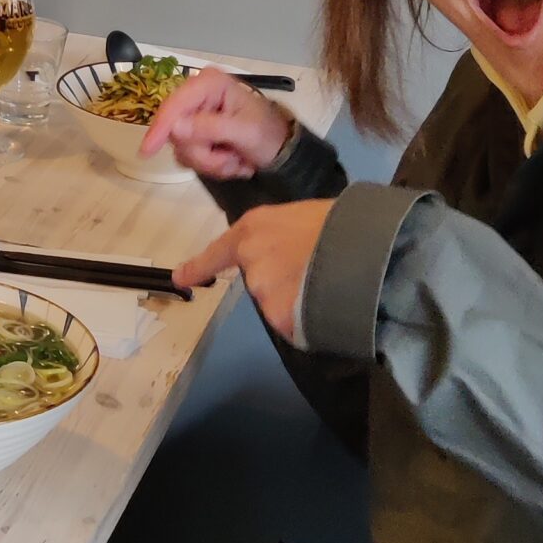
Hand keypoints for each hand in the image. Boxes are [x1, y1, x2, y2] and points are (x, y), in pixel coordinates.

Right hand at [142, 69, 293, 180]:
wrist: (282, 152)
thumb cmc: (269, 135)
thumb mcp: (245, 131)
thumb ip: (210, 128)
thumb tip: (175, 127)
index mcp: (209, 84)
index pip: (175, 105)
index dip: (160, 128)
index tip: (147, 151)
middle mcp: (198, 96)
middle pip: (176, 131)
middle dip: (202, 152)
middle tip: (229, 159)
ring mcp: (196, 115)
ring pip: (183, 147)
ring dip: (210, 161)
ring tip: (235, 160)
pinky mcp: (196, 133)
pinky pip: (189, 155)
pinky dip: (211, 164)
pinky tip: (231, 160)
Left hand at [174, 200, 336, 341]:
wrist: (363, 248)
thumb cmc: (340, 222)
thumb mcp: (303, 217)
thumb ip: (282, 237)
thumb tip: (290, 255)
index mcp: (252, 230)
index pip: (218, 252)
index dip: (198, 266)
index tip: (179, 278)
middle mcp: (250, 261)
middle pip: (261, 281)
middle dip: (284, 281)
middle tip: (318, 269)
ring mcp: (263, 292)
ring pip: (279, 304)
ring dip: (298, 300)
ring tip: (331, 283)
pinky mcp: (280, 319)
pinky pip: (294, 325)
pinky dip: (309, 322)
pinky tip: (330, 304)